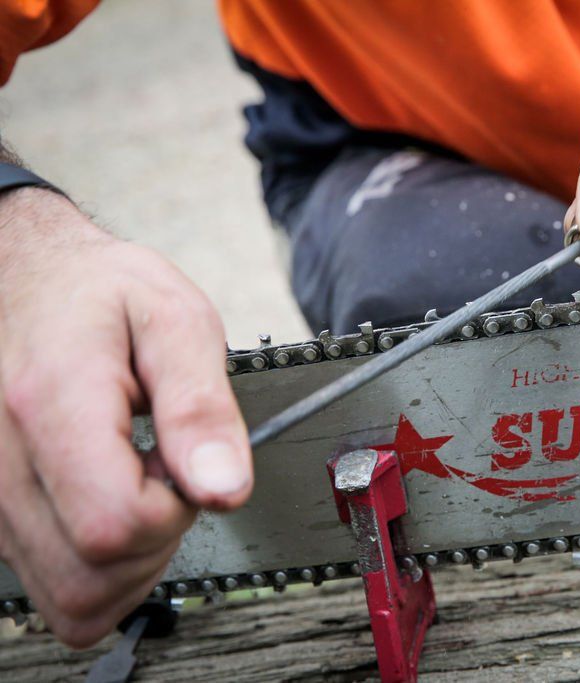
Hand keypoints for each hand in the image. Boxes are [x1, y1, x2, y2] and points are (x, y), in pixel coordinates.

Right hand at [0, 189, 251, 646]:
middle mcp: (2, 463)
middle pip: (92, 579)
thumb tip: (226, 489)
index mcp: (51, 405)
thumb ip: (202, 408)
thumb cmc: (103, 296)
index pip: (115, 525)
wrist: (33, 284)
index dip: (174, 509)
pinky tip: (115, 504)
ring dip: (132, 562)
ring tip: (140, 482)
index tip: (186, 461)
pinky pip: (57, 588)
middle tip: (167, 470)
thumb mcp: (175, 322)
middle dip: (158, 540)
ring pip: (73, 600)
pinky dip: (102, 568)